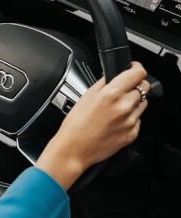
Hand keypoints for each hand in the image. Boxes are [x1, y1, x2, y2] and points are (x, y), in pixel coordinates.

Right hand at [36, 62, 149, 189]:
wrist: (74, 148)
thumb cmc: (75, 124)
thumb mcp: (86, 96)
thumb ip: (104, 83)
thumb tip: (115, 74)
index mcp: (111, 94)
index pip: (138, 73)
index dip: (136, 68)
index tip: (133, 69)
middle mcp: (124, 107)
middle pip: (144, 87)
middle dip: (134, 85)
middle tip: (123, 90)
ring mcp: (130, 121)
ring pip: (142, 103)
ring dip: (133, 102)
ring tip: (116, 109)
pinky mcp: (132, 134)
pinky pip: (138, 120)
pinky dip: (130, 118)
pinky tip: (115, 122)